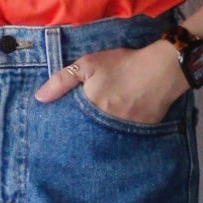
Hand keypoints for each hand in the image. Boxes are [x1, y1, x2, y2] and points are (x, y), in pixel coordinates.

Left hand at [34, 40, 187, 125]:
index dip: (68, 127)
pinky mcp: (141, 133)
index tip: (62, 131)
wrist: (163, 69)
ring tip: (100, 132)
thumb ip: (62, 80)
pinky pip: (126, 138)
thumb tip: (39, 98)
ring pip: (107, 137)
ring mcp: (125, 131)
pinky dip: (122, 136)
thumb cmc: (123, 64)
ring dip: (102, 136)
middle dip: (84, 134)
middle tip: (83, 131)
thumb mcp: (88, 64)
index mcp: (91, 107)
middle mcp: (106, 123)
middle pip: (89, 133)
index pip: (73, 125)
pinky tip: (120, 129)